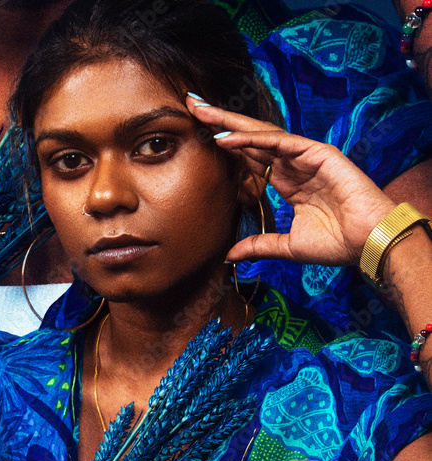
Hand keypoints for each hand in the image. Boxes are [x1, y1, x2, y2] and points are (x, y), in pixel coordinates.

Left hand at [186, 98, 396, 266]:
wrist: (366, 243)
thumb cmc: (336, 244)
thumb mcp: (287, 247)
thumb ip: (259, 246)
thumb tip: (230, 255)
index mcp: (287, 182)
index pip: (250, 158)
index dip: (225, 145)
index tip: (199, 136)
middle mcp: (293, 165)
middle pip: (250, 139)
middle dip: (221, 122)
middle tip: (192, 106)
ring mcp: (305, 156)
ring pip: (261, 135)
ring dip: (230, 123)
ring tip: (202, 113)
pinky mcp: (317, 153)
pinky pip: (279, 142)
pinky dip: (252, 139)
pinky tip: (227, 137)